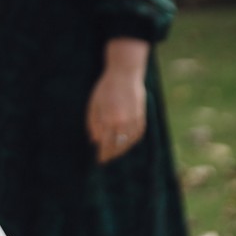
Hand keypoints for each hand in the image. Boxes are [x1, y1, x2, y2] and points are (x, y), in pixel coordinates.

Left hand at [87, 38, 148, 164]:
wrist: (125, 75)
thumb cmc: (105, 88)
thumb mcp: (93, 104)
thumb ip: (93, 123)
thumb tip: (94, 140)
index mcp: (109, 120)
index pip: (105, 144)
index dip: (102, 154)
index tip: (99, 160)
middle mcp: (123, 123)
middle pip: (118, 146)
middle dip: (111, 154)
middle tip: (105, 159)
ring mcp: (134, 121)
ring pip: (129, 143)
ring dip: (121, 150)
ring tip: (114, 153)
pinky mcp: (142, 118)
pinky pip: (137, 136)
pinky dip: (131, 142)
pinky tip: (126, 144)